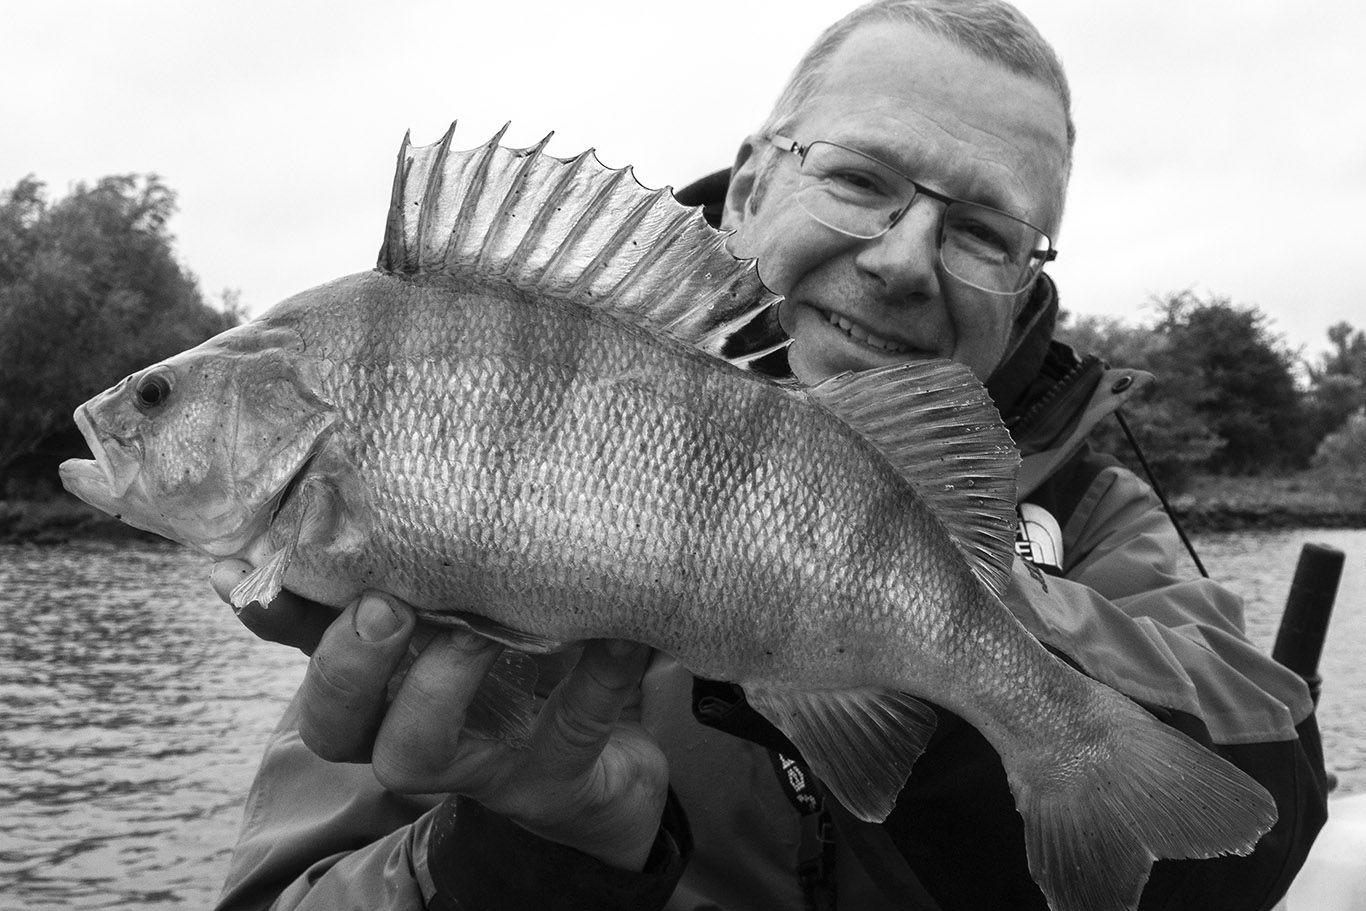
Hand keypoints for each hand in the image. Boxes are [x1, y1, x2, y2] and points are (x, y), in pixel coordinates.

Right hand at [210, 562, 668, 870]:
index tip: (238, 566)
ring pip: (417, 751)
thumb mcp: (475, 610)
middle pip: (336, 724)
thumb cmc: (525, 670)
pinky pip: (569, 730)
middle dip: (345, 665)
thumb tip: (386, 477)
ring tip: (474, 632)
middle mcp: (410, 729)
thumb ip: (435, 563)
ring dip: (435, 687)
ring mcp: (481, 762)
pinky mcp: (557, 776)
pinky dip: (596, 680)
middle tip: (383, 605)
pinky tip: (618, 635)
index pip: (304, 650)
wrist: (605, 770)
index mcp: (384, 681)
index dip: (269, 614)